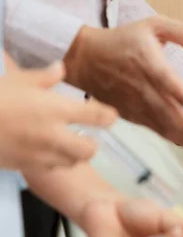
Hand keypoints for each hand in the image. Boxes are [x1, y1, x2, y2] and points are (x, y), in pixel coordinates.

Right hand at [0, 61, 117, 170]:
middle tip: (85, 137)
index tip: (110, 116)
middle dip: (92, 144)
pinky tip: (44, 152)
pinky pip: (49, 169)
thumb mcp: (19, 78)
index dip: (108, 117)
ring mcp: (40, 153)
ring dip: (73, 155)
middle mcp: (55, 135)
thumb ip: (45, 76)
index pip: (97, 116)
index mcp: (57, 110)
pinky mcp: (25, 165)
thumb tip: (61, 68)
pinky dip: (53, 162)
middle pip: (89, 150)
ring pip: (71, 162)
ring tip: (66, 145)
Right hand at [63, 16, 182, 155]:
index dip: (179, 93)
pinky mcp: (131, 114)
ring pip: (163, 124)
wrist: (84, 59)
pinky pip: (154, 128)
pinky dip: (171, 138)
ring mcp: (136, 103)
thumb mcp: (153, 25)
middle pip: (167, 111)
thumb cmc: (123, 40)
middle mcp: (142, 86)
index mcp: (148, 62)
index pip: (164, 79)